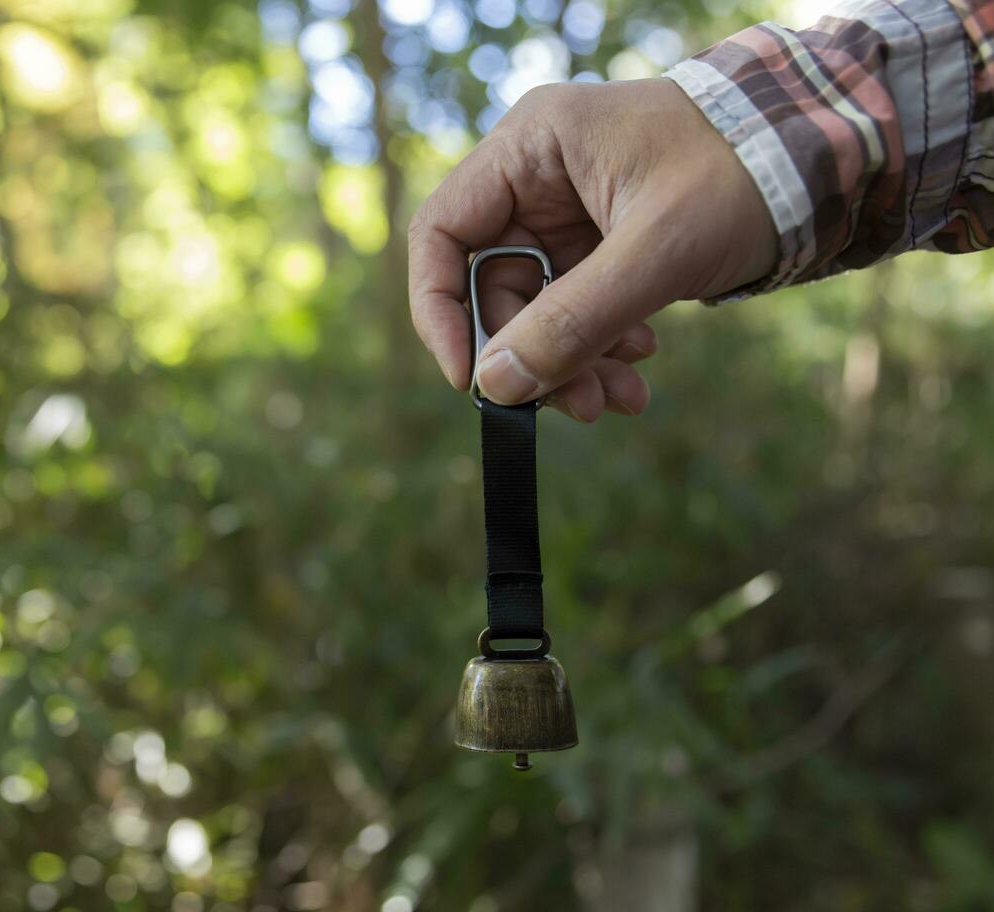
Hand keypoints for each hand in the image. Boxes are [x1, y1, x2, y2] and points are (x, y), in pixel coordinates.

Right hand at [407, 78, 777, 420]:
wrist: (830, 160)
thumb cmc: (744, 174)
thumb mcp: (656, 253)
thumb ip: (572, 321)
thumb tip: (496, 386)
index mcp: (532, 146)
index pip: (443, 233)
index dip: (442, 310)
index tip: (470, 376)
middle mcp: (539, 176)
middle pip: (491, 284)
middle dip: (529, 354)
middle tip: (574, 405)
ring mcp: (570, 211)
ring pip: (535, 306)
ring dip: (570, 362)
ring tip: (618, 401)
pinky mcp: (603, 243)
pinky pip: (576, 308)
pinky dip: (600, 347)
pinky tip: (639, 368)